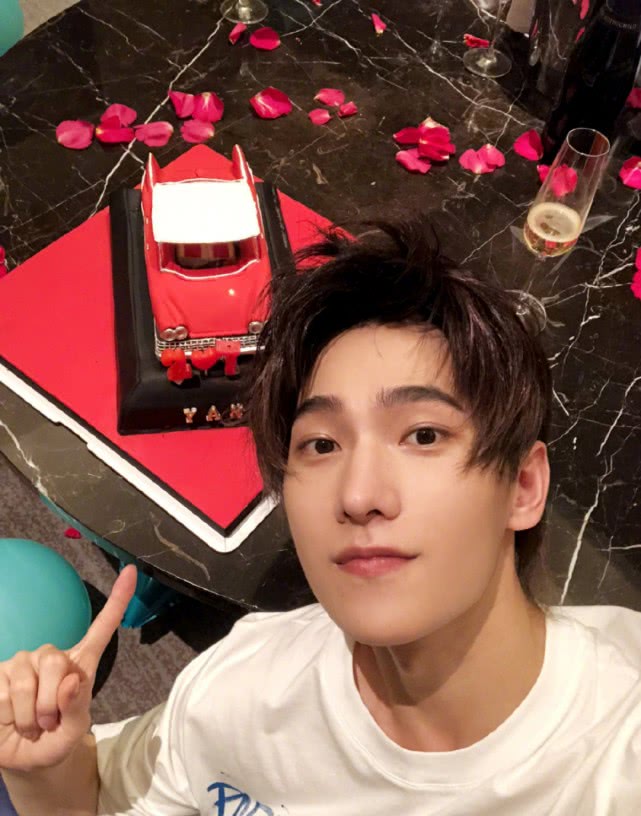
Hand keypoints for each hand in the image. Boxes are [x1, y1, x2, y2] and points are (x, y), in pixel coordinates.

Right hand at [0, 564, 136, 772]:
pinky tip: (10, 719)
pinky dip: (9, 717)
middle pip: (55, 661)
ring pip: (26, 683)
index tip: (132, 571)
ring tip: (31, 723)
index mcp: (80, 663)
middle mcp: (51, 655)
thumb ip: (77, 707)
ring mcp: (22, 661)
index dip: (118, 600)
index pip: (102, 627)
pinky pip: (3, 695)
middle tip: (48, 722)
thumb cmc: (56, 739)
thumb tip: (70, 681)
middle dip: (51, 703)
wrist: (24, 758)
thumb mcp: (74, 731)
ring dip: (30, 716)